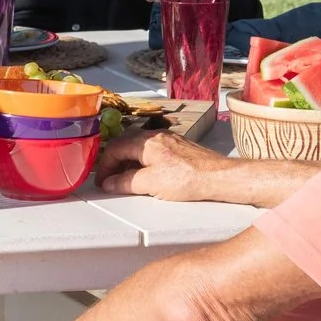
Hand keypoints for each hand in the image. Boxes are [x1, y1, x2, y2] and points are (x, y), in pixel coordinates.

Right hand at [95, 130, 234, 200]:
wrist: (218, 178)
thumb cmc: (189, 178)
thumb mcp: (150, 184)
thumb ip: (125, 182)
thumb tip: (110, 183)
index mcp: (146, 142)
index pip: (115, 148)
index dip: (104, 166)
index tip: (102, 180)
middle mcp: (157, 136)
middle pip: (126, 145)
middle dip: (115, 162)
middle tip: (110, 179)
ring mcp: (169, 140)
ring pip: (140, 147)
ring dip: (129, 162)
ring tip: (127, 179)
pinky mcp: (179, 148)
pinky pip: (153, 151)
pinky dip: (144, 161)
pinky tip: (148, 174)